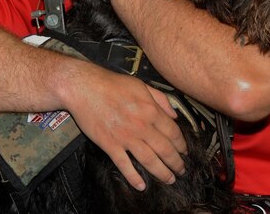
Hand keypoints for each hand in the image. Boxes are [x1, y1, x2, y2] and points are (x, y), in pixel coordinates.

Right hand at [59, 62, 187, 190]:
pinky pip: (124, 165)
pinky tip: (141, 186)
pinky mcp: (110, 145)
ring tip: (169, 179)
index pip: (173, 132)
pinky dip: (133, 178)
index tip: (185, 151)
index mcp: (150, 110)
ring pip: (149, 161)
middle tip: (182, 170)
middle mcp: (141, 126)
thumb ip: (160, 99)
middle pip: (165, 150)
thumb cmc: (112, 83)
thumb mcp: (141, 84)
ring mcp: (125, 137)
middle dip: (176, 163)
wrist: (84, 87)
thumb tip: (174, 115)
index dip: (182, 144)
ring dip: (162, 173)